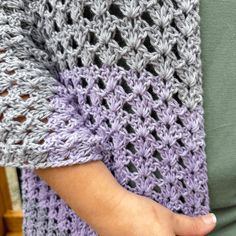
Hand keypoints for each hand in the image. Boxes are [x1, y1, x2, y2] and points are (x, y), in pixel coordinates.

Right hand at [95, 190, 216, 235]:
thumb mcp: (169, 218)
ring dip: (160, 233)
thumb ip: (192, 226)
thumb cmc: (139, 213)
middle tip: (169, 225)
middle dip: (173, 234)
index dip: (184, 235)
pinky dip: (149, 234)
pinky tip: (144, 227)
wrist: (109, 209)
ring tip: (154, 225)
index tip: (180, 228)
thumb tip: (212, 221)